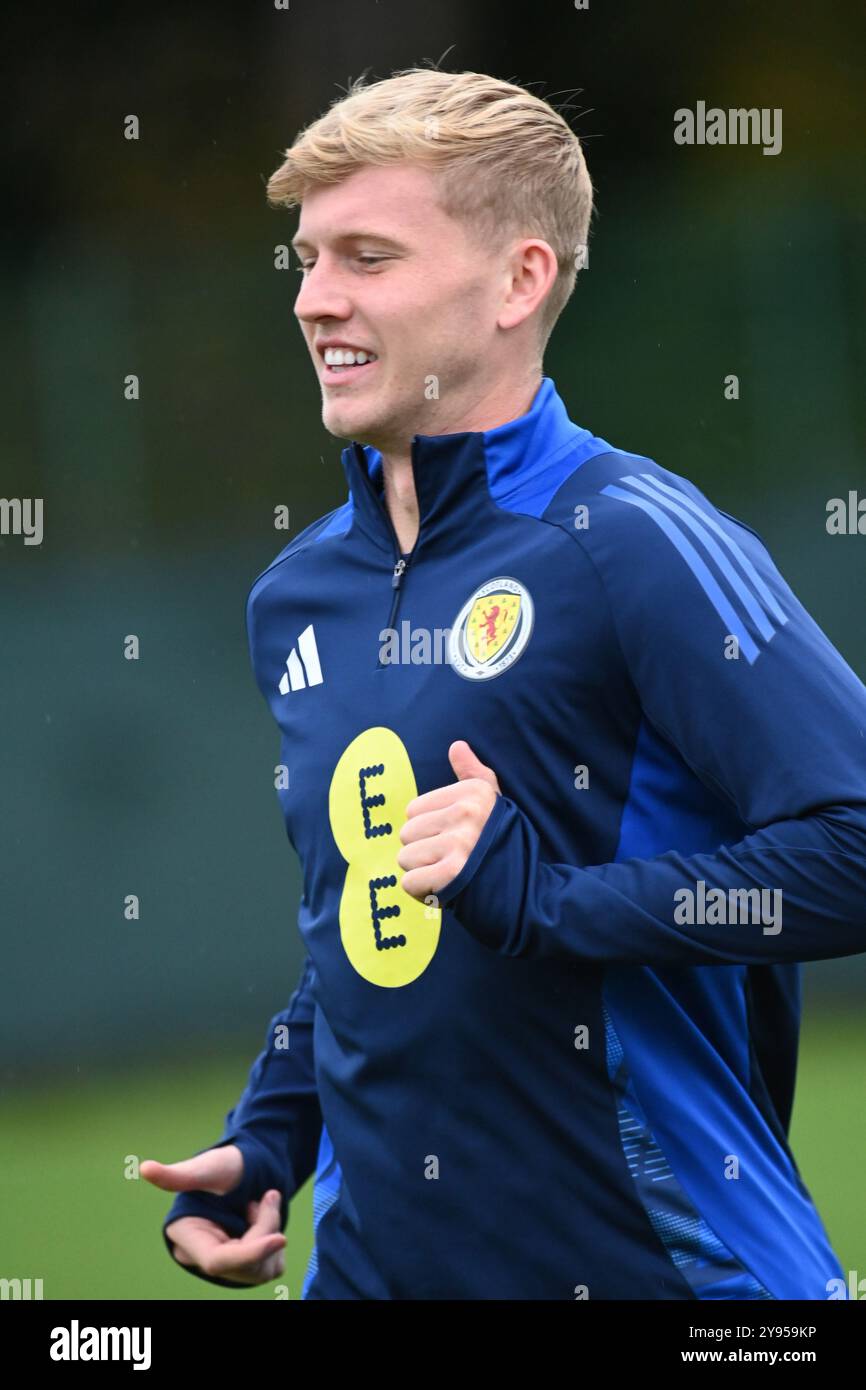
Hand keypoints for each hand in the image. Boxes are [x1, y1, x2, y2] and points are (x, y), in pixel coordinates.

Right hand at [141, 1146, 285, 1285]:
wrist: (244, 1169)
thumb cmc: (222, 1166)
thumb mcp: (206, 1167)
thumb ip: (179, 1175)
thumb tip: (144, 1168)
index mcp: (188, 1236)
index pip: (218, 1261)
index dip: (249, 1254)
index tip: (280, 1238)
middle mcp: (204, 1257)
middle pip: (244, 1266)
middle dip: (264, 1230)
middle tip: (267, 1196)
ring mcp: (227, 1267)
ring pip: (261, 1270)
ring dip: (270, 1232)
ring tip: (258, 1205)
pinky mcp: (247, 1268)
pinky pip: (272, 1267)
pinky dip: (275, 1243)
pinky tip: (263, 1220)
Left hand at [398, 740, 500, 900]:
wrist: (525, 890)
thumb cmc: (500, 844)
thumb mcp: (492, 802)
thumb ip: (472, 773)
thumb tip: (457, 745)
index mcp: (472, 793)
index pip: (413, 810)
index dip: (428, 829)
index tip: (452, 839)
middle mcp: (466, 814)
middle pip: (406, 833)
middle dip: (423, 851)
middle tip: (451, 859)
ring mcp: (459, 844)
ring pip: (405, 858)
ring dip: (422, 872)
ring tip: (448, 874)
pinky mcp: (452, 874)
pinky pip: (410, 883)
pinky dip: (423, 892)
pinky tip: (444, 889)